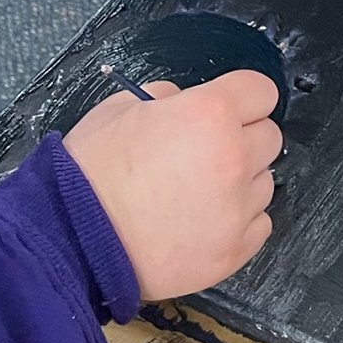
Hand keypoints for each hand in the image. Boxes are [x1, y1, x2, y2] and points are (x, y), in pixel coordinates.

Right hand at [63, 72, 281, 302]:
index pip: (261, 91)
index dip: (242, 98)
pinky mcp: (234, 251)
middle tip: (203, 152)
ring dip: (240, 182)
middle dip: (242, 138)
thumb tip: (183, 102)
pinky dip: (238, 221)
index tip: (229, 108)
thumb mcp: (120, 109)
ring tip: (195, 193)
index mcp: (209, 114)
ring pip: (264, 182)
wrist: (74, 240)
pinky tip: (202, 220)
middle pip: (269, 136)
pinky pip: (259, 224)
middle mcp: (234, 158)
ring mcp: (238, 209)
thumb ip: (165, 98)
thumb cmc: (90, 174)